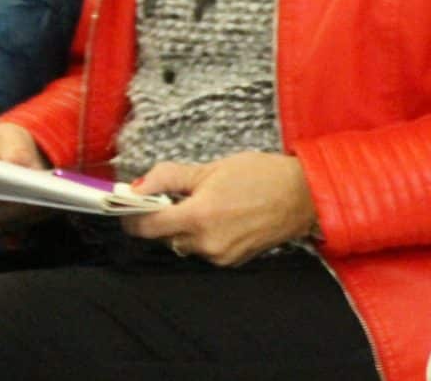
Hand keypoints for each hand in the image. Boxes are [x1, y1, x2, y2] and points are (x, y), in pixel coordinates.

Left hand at [120, 152, 317, 266]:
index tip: (126, 205)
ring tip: (204, 203)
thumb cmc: (260, 176)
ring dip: (183, 226)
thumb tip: (136, 187)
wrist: (303, 196)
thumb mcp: (208, 168)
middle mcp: (207, 243)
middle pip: (163, 236)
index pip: (146, 226)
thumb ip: (168, 178)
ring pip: (183, 243)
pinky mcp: (233, 261)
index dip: (131, 215)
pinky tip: (220, 216)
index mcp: (198, 217)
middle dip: (162, 217)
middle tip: (174, 195)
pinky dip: (202, 235)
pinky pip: (204, 249)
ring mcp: (221, 256)